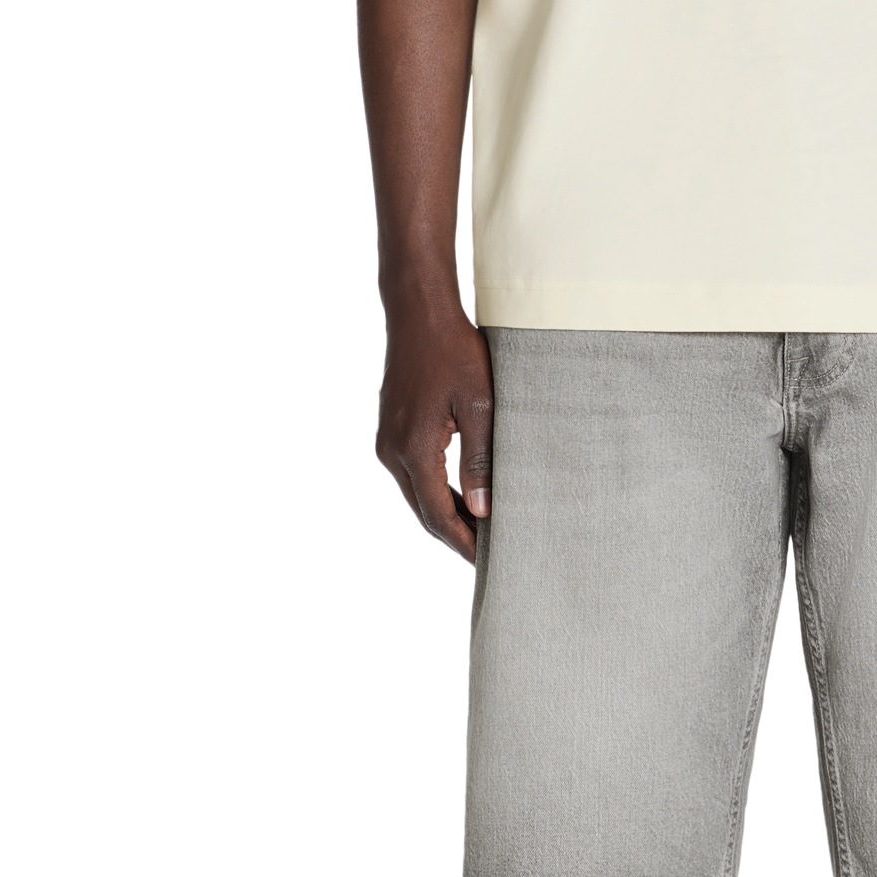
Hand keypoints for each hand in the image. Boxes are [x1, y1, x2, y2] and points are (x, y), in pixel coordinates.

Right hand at [375, 300, 492, 561]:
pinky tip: (462, 498)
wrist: (419, 315)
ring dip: (446, 515)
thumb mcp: (479, 406)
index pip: (438, 514)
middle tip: (489, 556)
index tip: (488, 562)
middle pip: (424, 511)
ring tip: (480, 532)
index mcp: (414, 448)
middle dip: (455, 536)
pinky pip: (413, 475)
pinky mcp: (391, 431)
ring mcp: (387, 441)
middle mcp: (392, 451)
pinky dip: (436, 492)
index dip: (463, 542)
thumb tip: (482, 510)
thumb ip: (480, 460)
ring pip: (417, 495)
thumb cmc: (454, 352)